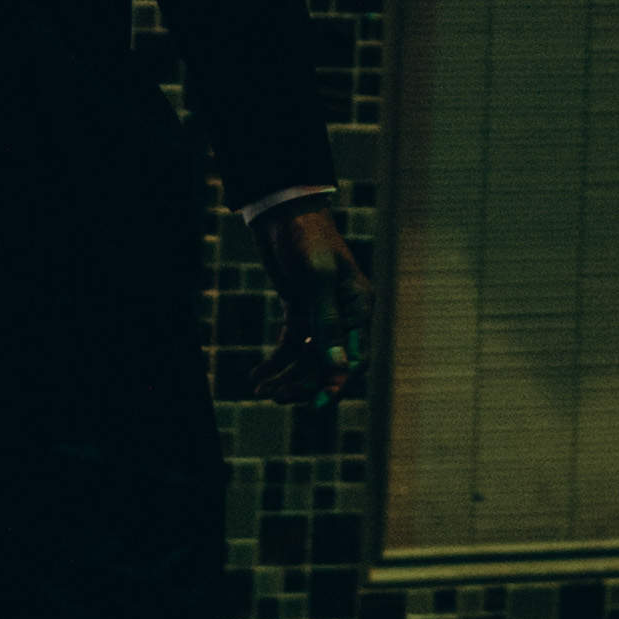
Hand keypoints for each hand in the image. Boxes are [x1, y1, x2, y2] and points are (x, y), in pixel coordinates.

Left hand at [245, 199, 368, 404]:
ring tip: (263, 390)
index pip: (355, 358)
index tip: (314, 405)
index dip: (336, 384)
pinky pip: (291, 345)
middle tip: (277, 398)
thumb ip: (328, 323)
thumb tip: (337, 366)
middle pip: (329, 363)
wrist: (281, 212)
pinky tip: (259, 374)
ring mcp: (322, 315)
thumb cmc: (306, 238)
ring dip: (287, 376)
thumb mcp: (317, 278)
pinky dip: (277, 361)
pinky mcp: (300, 311)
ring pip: (308, 359)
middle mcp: (344, 315)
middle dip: (304, 384)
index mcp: (359, 308)